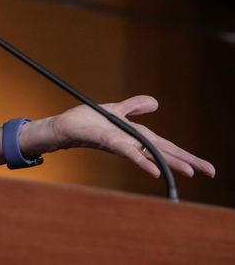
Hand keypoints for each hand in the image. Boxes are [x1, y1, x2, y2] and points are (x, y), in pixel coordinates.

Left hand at [48, 95, 214, 178]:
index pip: (166, 145)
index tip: (207, 167)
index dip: (186, 155)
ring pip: (150, 154)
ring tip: (190, 172)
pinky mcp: (107, 141)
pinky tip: (156, 171)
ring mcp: (121, 143)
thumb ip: (134, 107)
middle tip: (210, 171)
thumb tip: (156, 102)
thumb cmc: (87, 121)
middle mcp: (132, 142)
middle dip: (187, 161)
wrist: (65, 125)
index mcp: (137, 135)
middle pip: (163, 151)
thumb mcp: (115, 110)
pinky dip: (142, 161)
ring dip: (170, 162)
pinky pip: (128, 152)